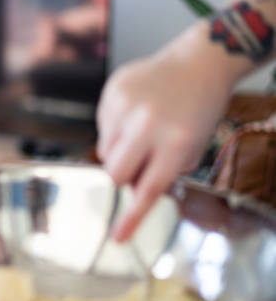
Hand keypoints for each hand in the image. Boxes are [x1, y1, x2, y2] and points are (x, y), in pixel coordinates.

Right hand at [97, 27, 235, 240]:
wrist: (198, 63)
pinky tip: (134, 112)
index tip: (117, 237)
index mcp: (175, 142)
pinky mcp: (113, 91)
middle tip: (135, 165)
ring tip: (140, 130)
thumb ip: (162, 171)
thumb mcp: (192, 147)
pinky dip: (114, 126)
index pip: (147, 190)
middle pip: (114, 172)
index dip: (131, 217)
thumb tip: (131, 189)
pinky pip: (101, 126)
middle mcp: (149, 124)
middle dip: (121, 175)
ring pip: (104, 150)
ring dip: (118, 149)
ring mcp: (127, 105)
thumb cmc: (197, 111)